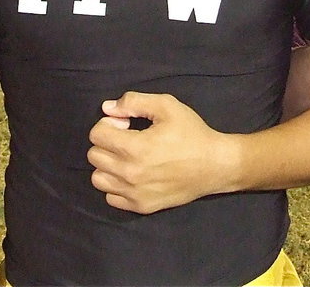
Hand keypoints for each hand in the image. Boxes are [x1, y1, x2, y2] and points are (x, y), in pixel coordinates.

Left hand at [87, 92, 233, 213]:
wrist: (216, 166)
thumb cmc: (192, 133)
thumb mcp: (167, 106)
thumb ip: (134, 102)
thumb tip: (107, 108)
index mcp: (135, 148)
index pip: (96, 135)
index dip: (109, 124)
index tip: (126, 124)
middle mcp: (131, 174)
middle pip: (94, 155)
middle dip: (107, 142)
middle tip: (127, 138)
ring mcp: (135, 193)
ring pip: (98, 178)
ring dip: (107, 164)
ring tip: (126, 157)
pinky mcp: (141, 207)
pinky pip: (110, 197)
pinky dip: (116, 185)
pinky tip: (132, 174)